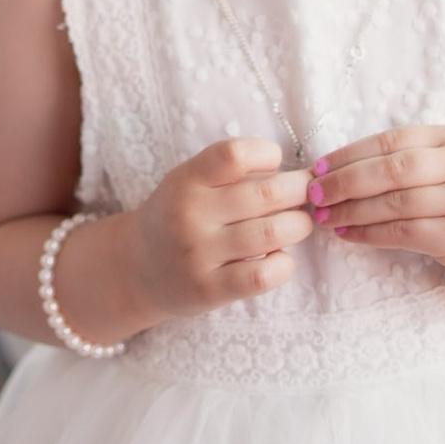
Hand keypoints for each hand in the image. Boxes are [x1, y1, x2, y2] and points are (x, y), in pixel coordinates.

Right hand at [127, 137, 314, 321]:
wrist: (137, 268)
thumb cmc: (176, 217)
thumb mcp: (187, 183)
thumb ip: (229, 174)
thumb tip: (295, 172)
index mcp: (185, 180)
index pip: (234, 155)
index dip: (267, 154)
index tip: (275, 163)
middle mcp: (190, 214)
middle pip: (266, 194)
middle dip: (300, 190)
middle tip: (307, 193)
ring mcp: (198, 254)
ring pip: (272, 233)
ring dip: (299, 225)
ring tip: (299, 223)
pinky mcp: (209, 289)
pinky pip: (262, 276)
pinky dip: (284, 264)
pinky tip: (281, 257)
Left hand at [310, 125, 444, 314]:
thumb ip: (405, 165)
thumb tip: (332, 168)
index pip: (391, 141)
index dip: (348, 154)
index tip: (316, 168)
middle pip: (391, 168)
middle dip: (344, 181)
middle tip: (313, 195)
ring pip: (395, 201)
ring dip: (352, 210)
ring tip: (325, 218)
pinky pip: (405, 232)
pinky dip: (370, 233)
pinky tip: (348, 235)